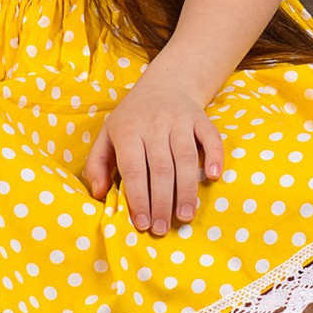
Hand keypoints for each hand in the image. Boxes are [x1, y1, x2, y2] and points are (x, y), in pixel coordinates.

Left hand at [82, 71, 225, 236]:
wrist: (164, 84)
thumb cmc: (133, 119)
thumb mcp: (107, 135)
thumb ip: (97, 164)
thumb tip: (98, 194)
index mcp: (128, 131)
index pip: (134, 169)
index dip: (139, 198)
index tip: (142, 223)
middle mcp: (154, 124)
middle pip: (161, 168)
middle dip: (162, 202)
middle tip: (162, 229)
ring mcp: (179, 120)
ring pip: (186, 158)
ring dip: (187, 189)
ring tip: (185, 216)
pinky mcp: (201, 118)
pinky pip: (211, 137)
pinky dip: (215, 156)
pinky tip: (213, 177)